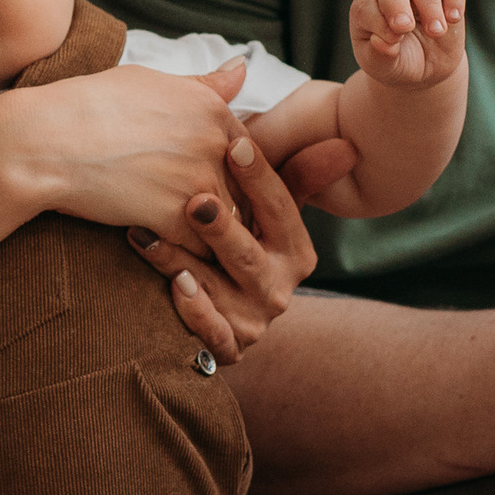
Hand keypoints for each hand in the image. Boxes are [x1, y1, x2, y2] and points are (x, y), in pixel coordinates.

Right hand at [12, 61, 246, 243]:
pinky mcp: (175, 217)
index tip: (204, 184)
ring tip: (184, 239)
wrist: (46, 140)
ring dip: (209, 236)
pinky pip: (199, 248)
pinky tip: (164, 249)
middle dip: (225, 207)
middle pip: (242, 191)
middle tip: (202, 220)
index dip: (226, 174)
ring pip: (224, 223)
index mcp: (211, 107)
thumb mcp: (150, 82)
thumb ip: (203, 85)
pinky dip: (186, 255)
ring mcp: (197, 180)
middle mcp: (213, 140)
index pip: (246, 153)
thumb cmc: (87, 105)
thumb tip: (243, 67)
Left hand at [124, 128, 323, 364]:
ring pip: (216, 291)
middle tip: (195, 201)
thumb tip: (345, 146)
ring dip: (180, 262)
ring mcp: (253, 322)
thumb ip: (296, 177)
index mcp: (297, 253)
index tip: (235, 145)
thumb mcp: (272, 214)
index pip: (280, 209)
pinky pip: (211, 334)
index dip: (258, 177)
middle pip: (247, 256)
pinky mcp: (228, 349)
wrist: (229, 318)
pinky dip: (193, 312)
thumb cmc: (245, 245)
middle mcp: (279, 290)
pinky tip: (173, 285)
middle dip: (221, 228)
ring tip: (149, 236)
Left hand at [351, 0, 466, 89]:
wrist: (426, 67)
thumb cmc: (396, 63)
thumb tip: (381, 41)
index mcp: (366, 6)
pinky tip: (454, 18)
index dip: (377, 22)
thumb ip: (380, 55)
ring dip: (429, 5)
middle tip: (406, 28)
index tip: (392, 41)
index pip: (366, 6)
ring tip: (436, 32)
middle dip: (398, 7)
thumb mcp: (383, 66)